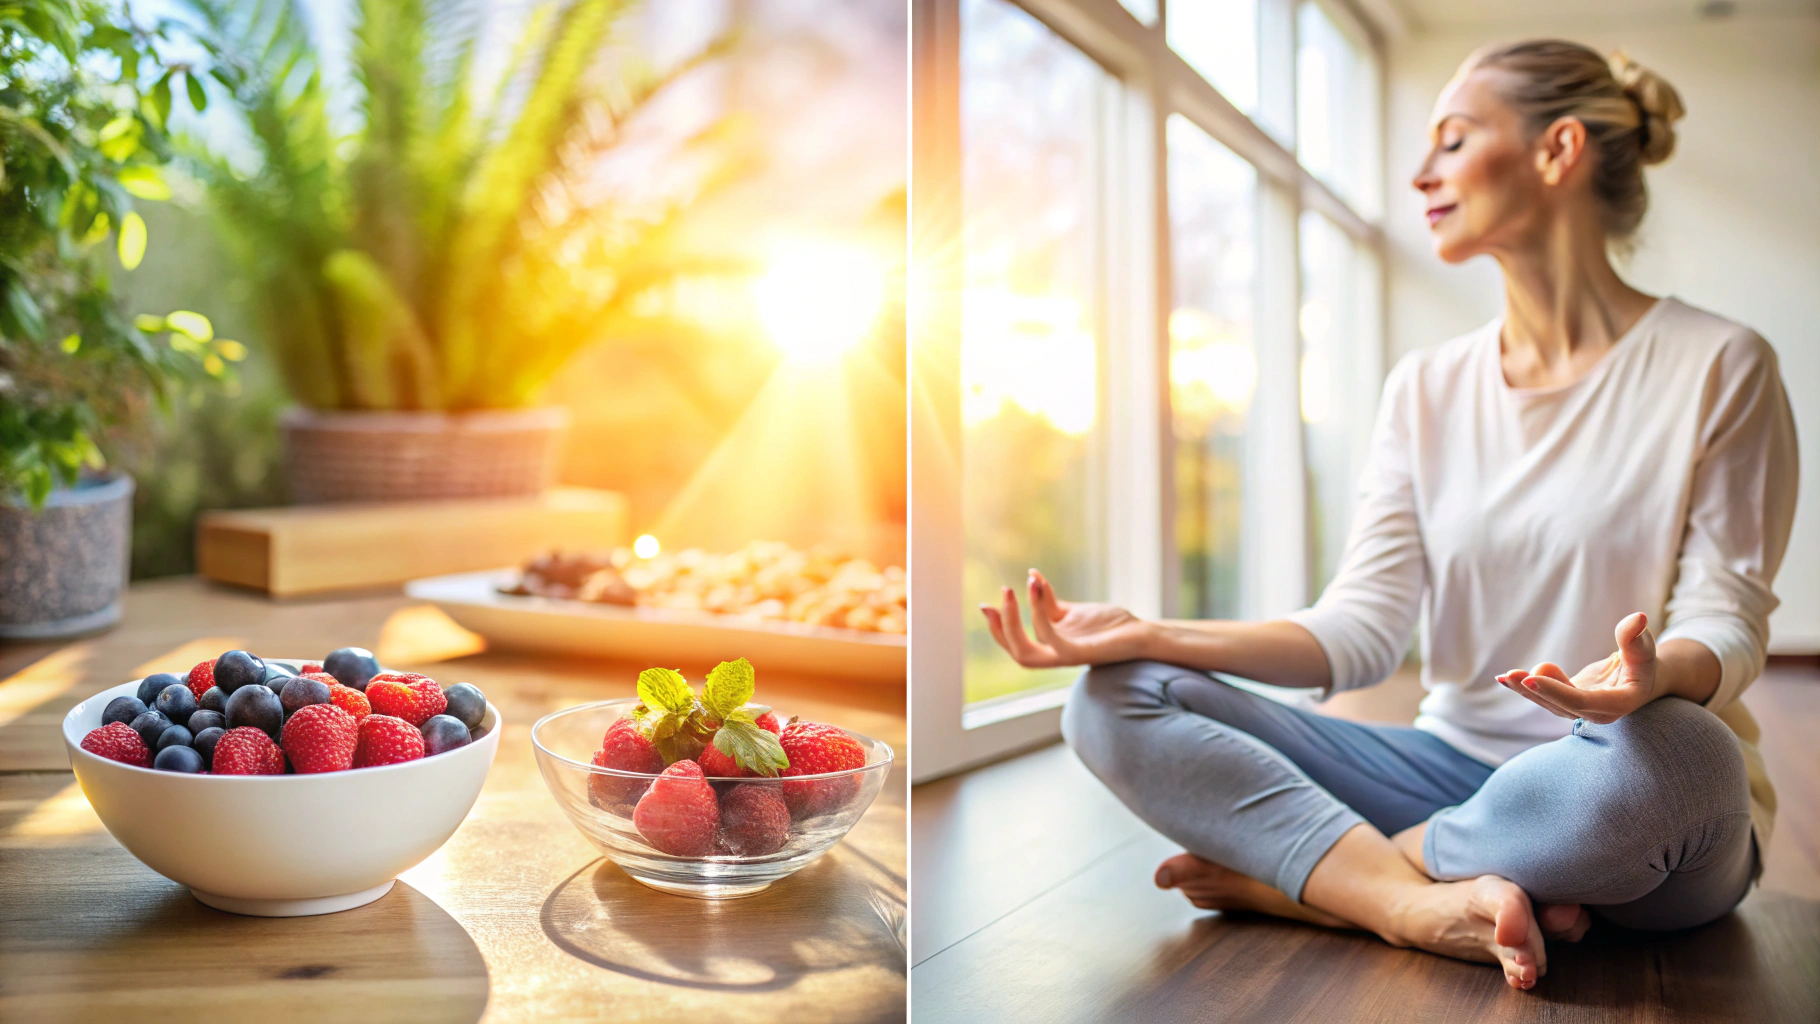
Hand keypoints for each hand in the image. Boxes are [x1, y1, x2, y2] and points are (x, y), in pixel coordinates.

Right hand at [979, 569, 1150, 667]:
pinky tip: (1036, 586)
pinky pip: (1051, 638)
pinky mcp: (1081, 652)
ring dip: (1014, 621)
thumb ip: (1051, 603)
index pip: (1015, 644)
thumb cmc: (1111, 625)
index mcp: (1051, 647)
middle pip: (1015, 651)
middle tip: (1001, 594)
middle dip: (1002, 625)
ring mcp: (1067, 656)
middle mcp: (1056, 656)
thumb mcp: (1074, 611)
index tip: (986, 603)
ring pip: (1026, 652)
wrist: (1143, 634)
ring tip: (1011, 589)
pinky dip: (1038, 613)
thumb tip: (1031, 576)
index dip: (998, 627)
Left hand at [1496, 612, 1656, 724]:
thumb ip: (1636, 637)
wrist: (1641, 676)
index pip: (1581, 701)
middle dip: (1535, 690)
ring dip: (1524, 689)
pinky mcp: (1567, 701)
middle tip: (1512, 675)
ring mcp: (1579, 709)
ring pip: (1548, 702)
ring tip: (1505, 676)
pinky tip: (1503, 678)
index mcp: (1617, 704)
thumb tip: (1639, 618)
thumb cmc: (1643, 661)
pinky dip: (1524, 688)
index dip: (1557, 690)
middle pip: (1560, 704)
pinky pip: (1544, 696)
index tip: (1532, 678)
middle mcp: (1596, 712)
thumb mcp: (1643, 648)